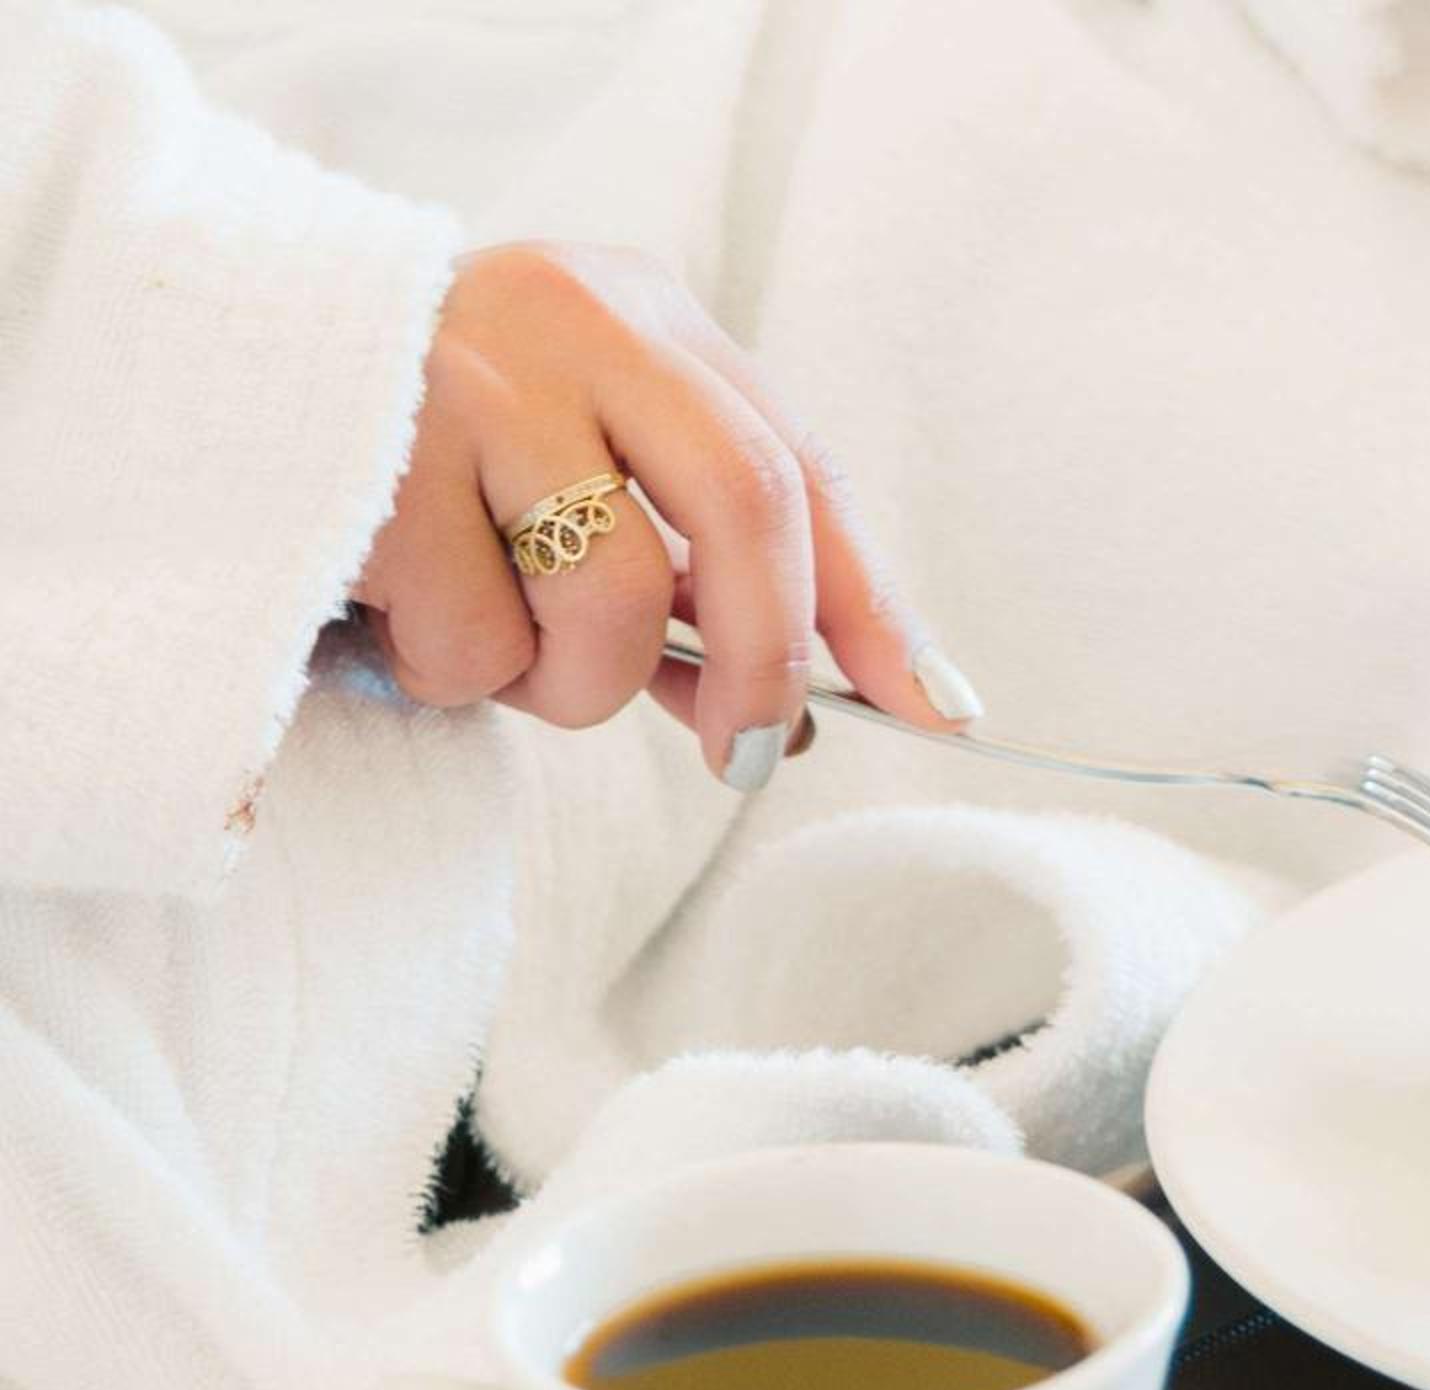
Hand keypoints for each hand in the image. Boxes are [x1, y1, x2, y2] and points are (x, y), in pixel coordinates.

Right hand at [351, 242, 981, 788]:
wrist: (208, 381)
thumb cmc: (432, 459)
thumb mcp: (579, 478)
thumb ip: (691, 574)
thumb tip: (821, 711)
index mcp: (645, 315)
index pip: (799, 468)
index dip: (874, 604)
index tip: (943, 707)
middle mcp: (574, 317)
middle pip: (748, 509)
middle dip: (765, 662)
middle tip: (745, 755)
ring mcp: (473, 374)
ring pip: (612, 602)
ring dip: (569, 682)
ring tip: (496, 646)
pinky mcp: (380, 456)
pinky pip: (480, 640)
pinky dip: (457, 672)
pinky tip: (402, 612)